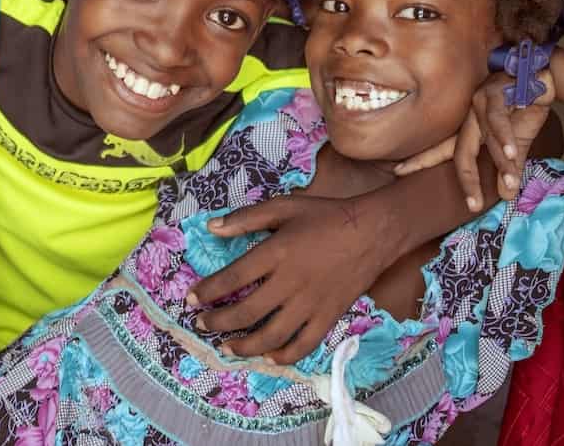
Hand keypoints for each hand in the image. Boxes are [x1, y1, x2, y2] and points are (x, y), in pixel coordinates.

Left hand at [187, 193, 394, 362]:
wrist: (372, 231)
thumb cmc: (324, 216)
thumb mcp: (283, 207)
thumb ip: (246, 219)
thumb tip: (211, 227)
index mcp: (277, 253)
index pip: (233, 278)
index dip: (208, 291)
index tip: (191, 299)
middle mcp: (291, 283)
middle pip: (247, 312)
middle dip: (218, 321)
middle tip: (202, 324)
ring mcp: (311, 303)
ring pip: (272, 335)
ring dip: (245, 345)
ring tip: (227, 347)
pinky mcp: (329, 316)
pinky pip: (304, 344)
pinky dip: (285, 355)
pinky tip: (269, 356)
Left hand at [393, 70, 555, 208]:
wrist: (542, 76)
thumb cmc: (522, 108)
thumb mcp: (515, 142)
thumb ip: (509, 167)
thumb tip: (507, 197)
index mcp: (467, 126)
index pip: (442, 148)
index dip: (421, 160)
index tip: (399, 171)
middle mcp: (467, 115)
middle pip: (459, 151)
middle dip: (466, 179)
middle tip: (473, 205)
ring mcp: (479, 102)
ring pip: (484, 140)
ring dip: (501, 164)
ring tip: (509, 185)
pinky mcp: (496, 92)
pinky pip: (499, 119)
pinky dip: (507, 137)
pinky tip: (512, 153)